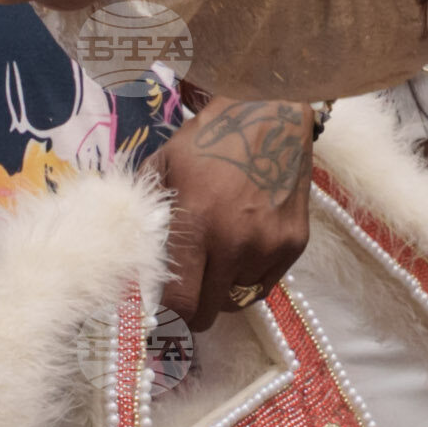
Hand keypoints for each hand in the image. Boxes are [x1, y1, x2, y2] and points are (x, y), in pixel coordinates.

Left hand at [157, 100, 314, 323]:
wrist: (270, 114)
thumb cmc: (208, 140)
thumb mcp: (163, 168)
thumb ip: (147, 215)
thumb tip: (132, 256)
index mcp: (198, 225)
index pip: (181, 301)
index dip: (168, 312)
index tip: (161, 306)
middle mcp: (237, 245)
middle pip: (210, 311)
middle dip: (194, 309)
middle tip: (187, 293)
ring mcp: (271, 247)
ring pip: (239, 299)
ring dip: (223, 289)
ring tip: (216, 262)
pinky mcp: (295, 245)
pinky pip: (265, 283)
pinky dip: (249, 277)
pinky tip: (242, 252)